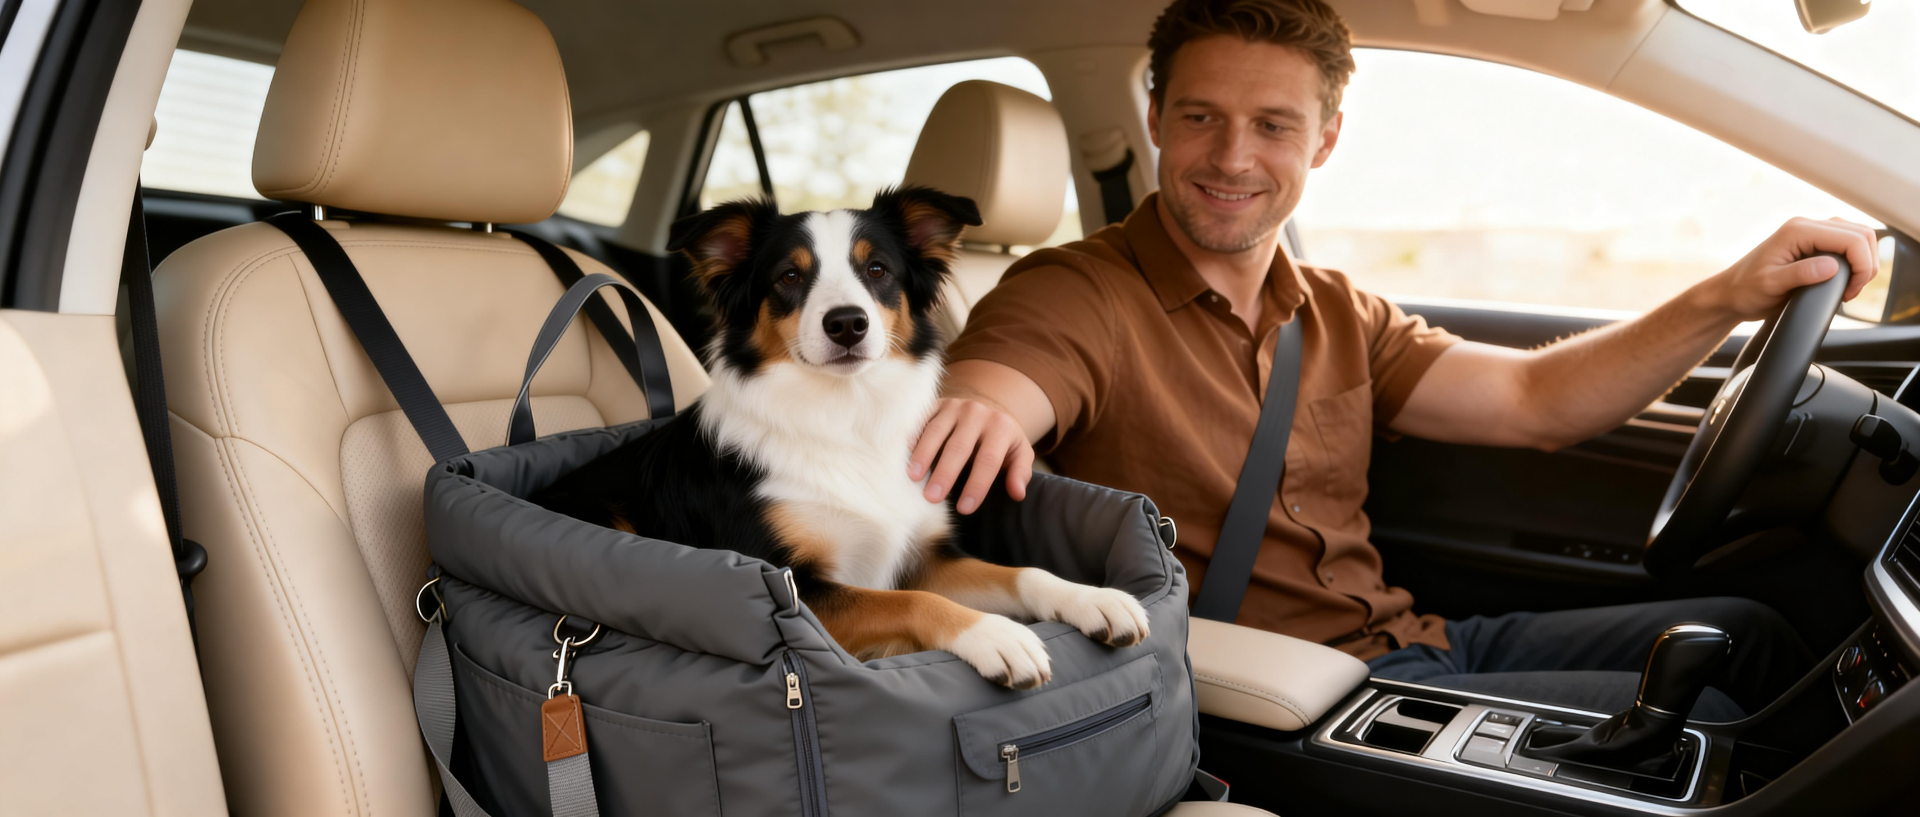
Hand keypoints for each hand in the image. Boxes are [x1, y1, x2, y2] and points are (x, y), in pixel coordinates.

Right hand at [909, 395, 1034, 513]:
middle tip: (932, 497)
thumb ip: (1020, 472)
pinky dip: (913, 437)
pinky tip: (904, 456)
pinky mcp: (938, 403)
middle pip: (959, 446)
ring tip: (913, 478)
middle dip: (945, 473)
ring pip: (936, 431)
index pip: (988, 460)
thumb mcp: (1019, 453)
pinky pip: (922, 420)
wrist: (988, 408)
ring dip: (923, 455)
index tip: (965, 509)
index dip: (977, 485)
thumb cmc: (1002, 440)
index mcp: (1001, 427)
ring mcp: (955, 406)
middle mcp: (977, 413)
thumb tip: (1018, 493)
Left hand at [1708, 217, 1878, 320]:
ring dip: (1863, 262)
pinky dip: (1855, 261)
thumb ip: (1800, 274)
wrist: (1730, 294)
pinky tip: (1844, 281)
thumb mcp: (1770, 284)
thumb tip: (1831, 267)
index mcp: (1798, 230)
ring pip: (1858, 237)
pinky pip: (1847, 245)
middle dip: (1866, 263)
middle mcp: (1807, 226)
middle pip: (1861, 234)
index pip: (1851, 239)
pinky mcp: (1814, 244)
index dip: (1862, 265)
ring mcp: (1811, 234)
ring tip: (1848, 288)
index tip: (1850, 291)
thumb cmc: (1744, 289)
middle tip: (1851, 291)